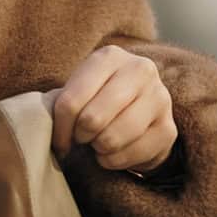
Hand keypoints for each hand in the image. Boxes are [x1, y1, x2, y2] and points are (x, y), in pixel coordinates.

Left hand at [41, 47, 176, 176]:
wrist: (138, 112)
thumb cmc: (97, 100)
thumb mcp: (78, 92)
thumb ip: (62, 105)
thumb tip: (47, 131)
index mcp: (110, 56)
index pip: (70, 102)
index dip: (60, 129)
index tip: (60, 139)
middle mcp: (140, 70)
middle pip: (92, 120)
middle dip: (81, 137)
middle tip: (83, 138)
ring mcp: (160, 98)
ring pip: (112, 139)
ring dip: (99, 149)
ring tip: (99, 142)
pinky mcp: (169, 128)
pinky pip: (130, 156)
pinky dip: (115, 161)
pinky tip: (115, 151)